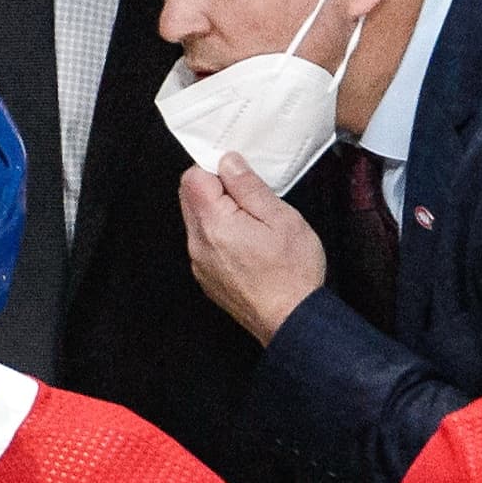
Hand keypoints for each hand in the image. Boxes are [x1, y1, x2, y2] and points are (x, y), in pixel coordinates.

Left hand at [179, 157, 326, 344]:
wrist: (292, 320)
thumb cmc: (291, 274)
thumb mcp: (281, 218)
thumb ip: (249, 187)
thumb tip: (229, 163)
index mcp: (215, 223)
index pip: (192, 177)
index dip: (214, 168)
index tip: (237, 174)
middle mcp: (199, 243)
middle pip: (189, 197)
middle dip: (213, 187)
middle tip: (247, 196)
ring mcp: (200, 262)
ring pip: (196, 220)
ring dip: (217, 212)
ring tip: (251, 222)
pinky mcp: (206, 276)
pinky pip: (203, 243)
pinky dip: (219, 235)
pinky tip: (247, 243)